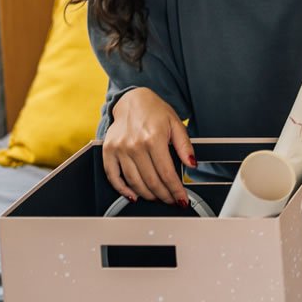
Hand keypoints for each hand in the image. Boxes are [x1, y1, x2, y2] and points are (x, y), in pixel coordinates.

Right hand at [102, 87, 194, 205]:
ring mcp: (120, 149)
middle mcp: (135, 145)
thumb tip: (192, 164)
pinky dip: (123, 190)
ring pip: (134, 182)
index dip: (176, 190)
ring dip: (148, 195)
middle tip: (171, 200)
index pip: (167, 173)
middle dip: (164, 195)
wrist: (131, 100)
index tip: (182, 199)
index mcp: (154, 138)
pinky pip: (113, 177)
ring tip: (158, 198)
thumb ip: (185, 146)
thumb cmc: (154, 112)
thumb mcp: (176, 124)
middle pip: (151, 181)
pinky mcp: (109, 151)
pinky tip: (134, 195)